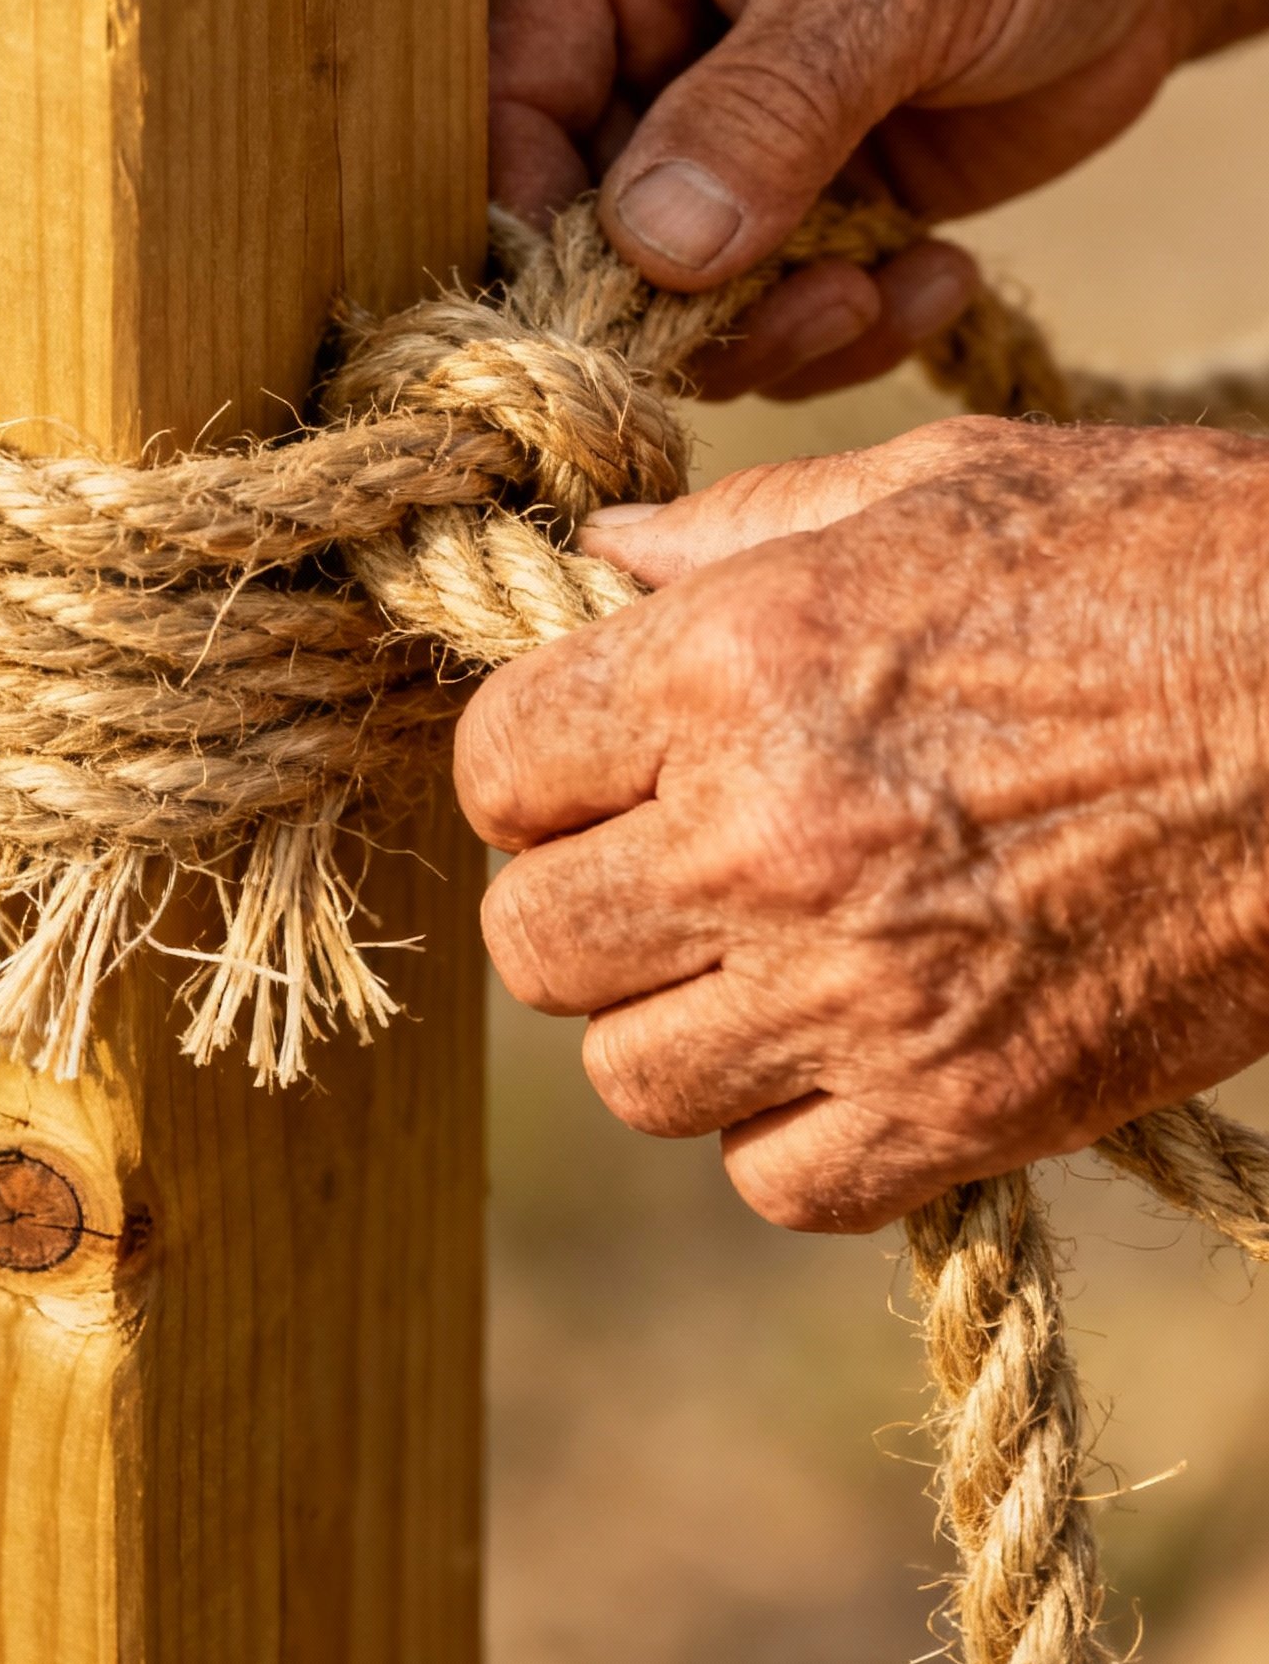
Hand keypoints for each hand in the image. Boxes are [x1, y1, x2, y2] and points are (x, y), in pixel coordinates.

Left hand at [453, 418, 1268, 1231]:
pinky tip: (855, 1036)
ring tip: (765, 950)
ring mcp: (860, 994)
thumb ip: (743, 530)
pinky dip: (790, 1126)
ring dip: (674, 1017)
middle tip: (671, 854)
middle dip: (582, 893)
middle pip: (532, 942)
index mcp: (737, 663)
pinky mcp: (964, 1112)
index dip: (534, 758)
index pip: (495, 764)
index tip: (593, 754)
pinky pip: (774, 1177)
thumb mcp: (945, 486)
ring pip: (631, 1075)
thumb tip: (608, 558)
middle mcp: (764, 837)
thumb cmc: (1168, 560)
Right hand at [491, 0, 1249, 399]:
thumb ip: (768, 106)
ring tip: (880, 288)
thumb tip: (649, 249)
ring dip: (773, 329)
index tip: (622, 316)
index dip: (537, 224)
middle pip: (570, 222)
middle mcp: (631, 27)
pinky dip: (843, 330)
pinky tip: (935, 277)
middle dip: (679, 303)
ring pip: (665, 295)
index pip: (502, 97)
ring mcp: (705, 124)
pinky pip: (763, 314)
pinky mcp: (786, 199)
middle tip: (811, 311)